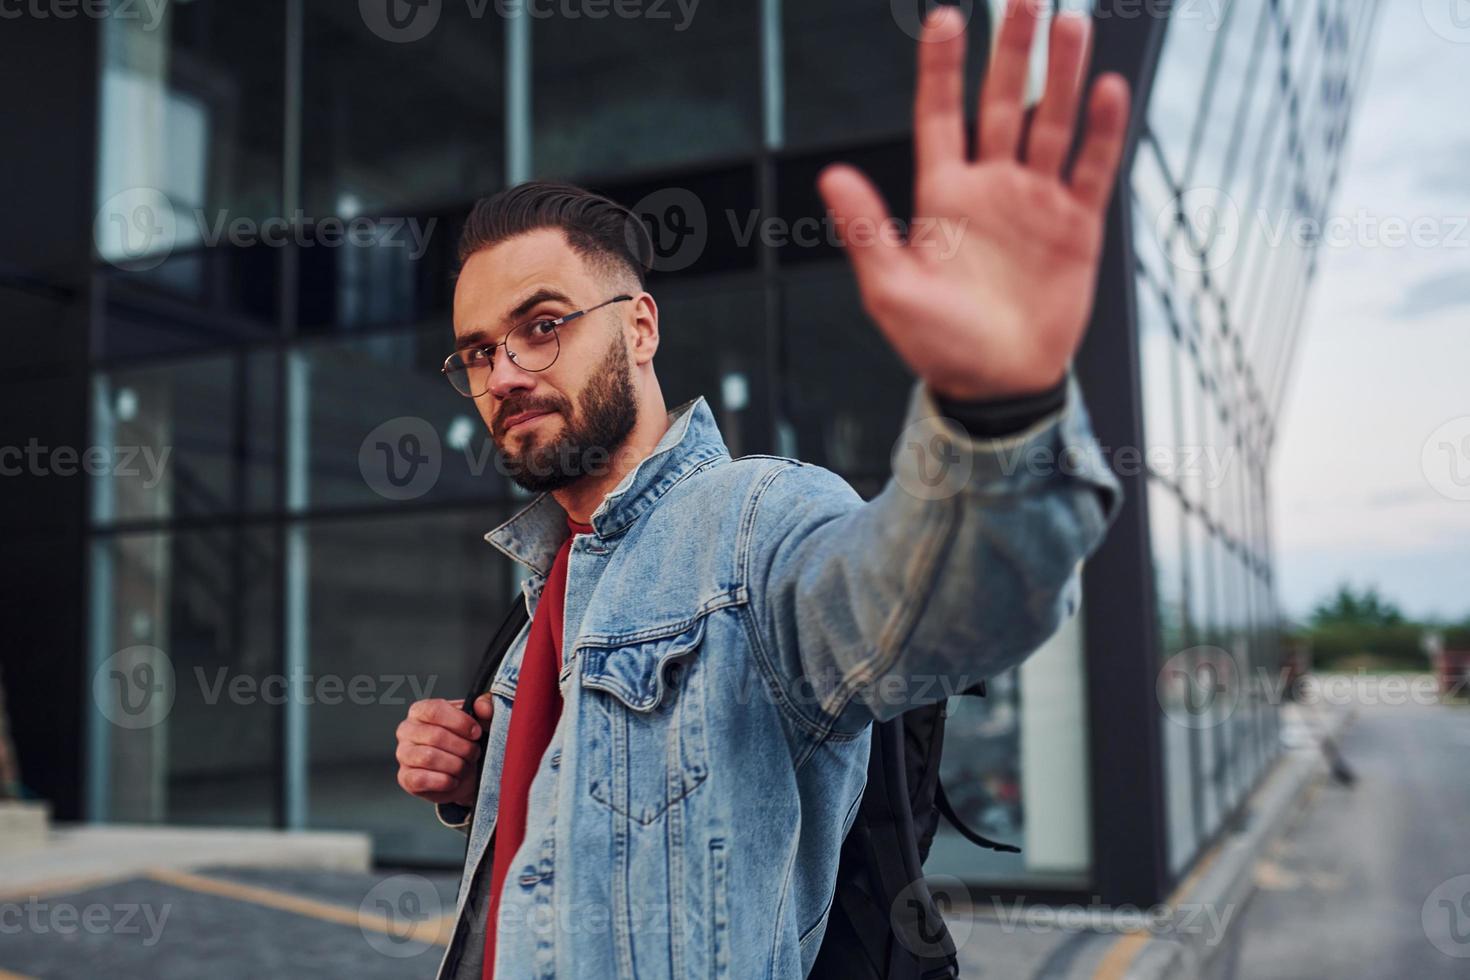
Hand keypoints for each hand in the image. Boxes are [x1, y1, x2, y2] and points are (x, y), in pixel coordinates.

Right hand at [395, 695, 493, 807]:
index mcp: (421, 710)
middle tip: (473, 753)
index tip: (476, 732)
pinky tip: (453, 779)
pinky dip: (444, 781)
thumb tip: (482, 706)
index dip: (460, 722)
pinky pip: (422, 779)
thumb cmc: (468, 743)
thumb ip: (486, 707)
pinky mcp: (406, 777)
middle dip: (463, 747)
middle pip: (435, 736)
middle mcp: (407, 730)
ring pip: (429, 758)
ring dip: (455, 765)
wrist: (466, 773)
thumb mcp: (481, 721)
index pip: (435, 710)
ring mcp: (404, 754)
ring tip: (464, 766)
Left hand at [817, 1, 1131, 401]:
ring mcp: (1036, 204)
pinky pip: (1092, 170)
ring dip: (1063, 76)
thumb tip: (831, 174)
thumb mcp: (891, 289)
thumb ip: (866, 229)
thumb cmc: (937, 344)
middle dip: (1012, 51)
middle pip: (1001, 103)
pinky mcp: (1076, 228)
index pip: (941, 116)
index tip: (945, 18)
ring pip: (1051, 125)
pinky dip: (1102, 132)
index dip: (942, 68)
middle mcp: (991, 189)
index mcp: (943, 197)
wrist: (997, 386)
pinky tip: (1108, 90)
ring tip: (1071, 23)